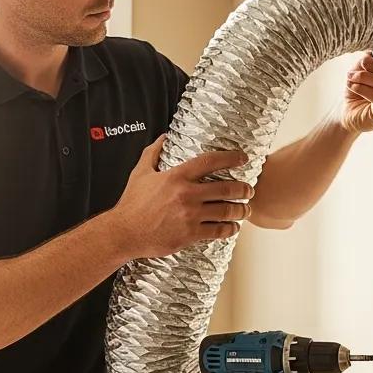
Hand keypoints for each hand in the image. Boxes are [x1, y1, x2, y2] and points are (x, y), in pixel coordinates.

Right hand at [110, 136, 253, 258]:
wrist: (124, 233)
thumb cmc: (132, 204)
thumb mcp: (140, 173)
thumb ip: (153, 153)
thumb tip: (163, 137)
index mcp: (177, 177)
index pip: (210, 162)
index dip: (231, 158)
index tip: (243, 158)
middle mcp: (187, 195)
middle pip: (227, 189)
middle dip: (243, 189)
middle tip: (249, 189)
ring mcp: (190, 216)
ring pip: (226, 211)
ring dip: (241, 210)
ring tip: (245, 210)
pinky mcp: (190, 234)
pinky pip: (218, 231)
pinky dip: (230, 229)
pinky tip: (233, 227)